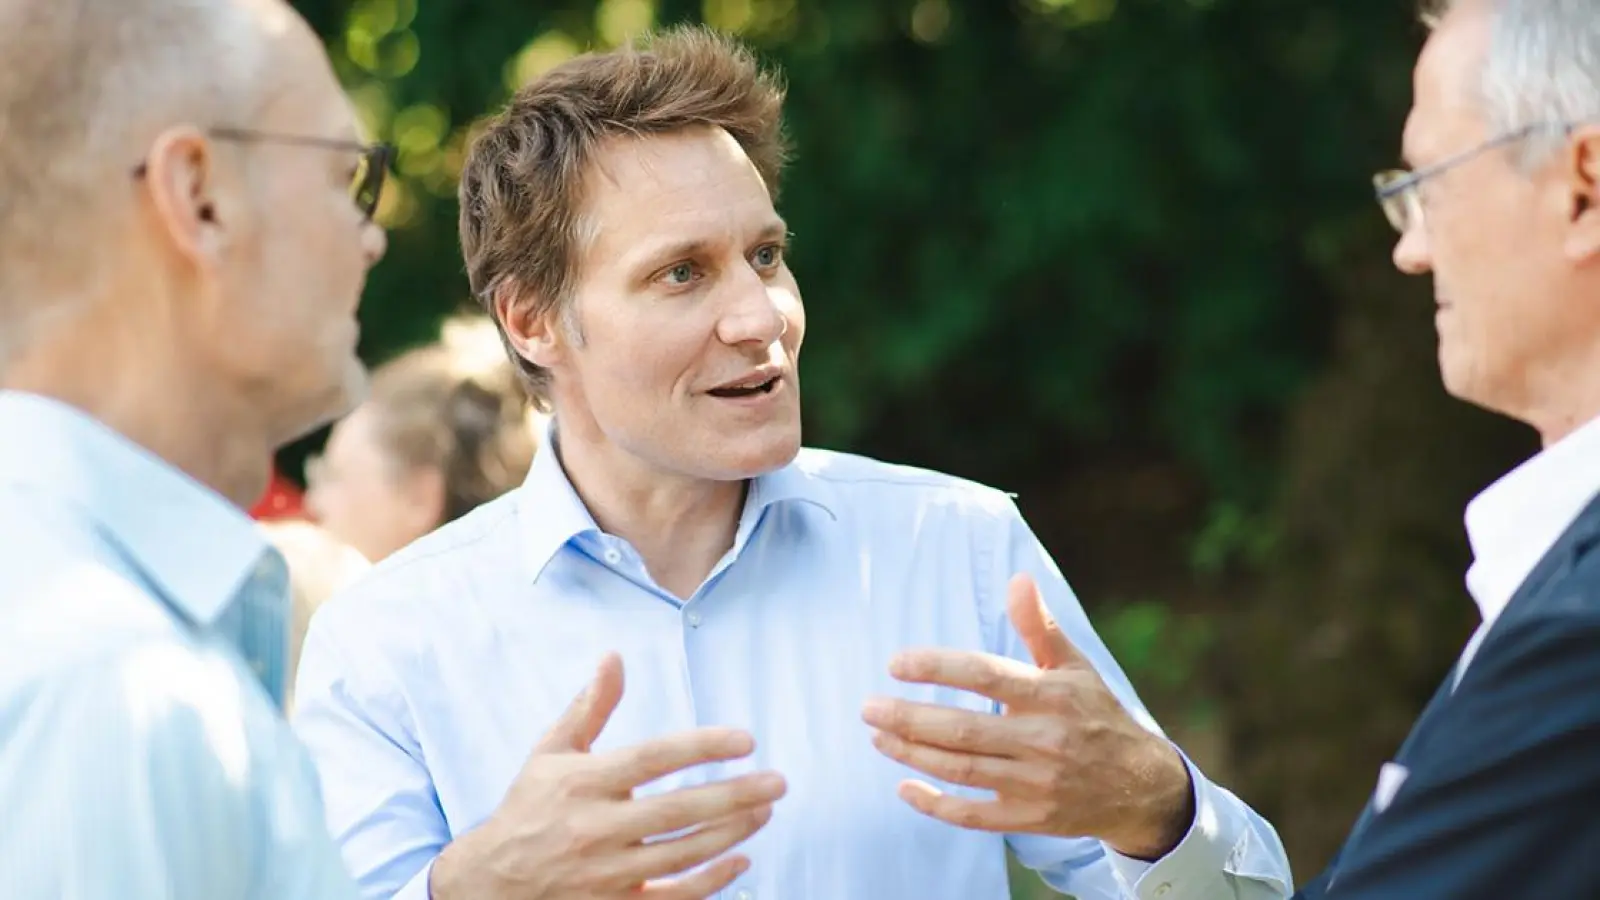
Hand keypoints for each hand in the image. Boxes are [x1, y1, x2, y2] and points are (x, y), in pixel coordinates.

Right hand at [431, 653, 785, 899]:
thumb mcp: (551, 752)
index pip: (652, 759)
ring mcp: (606, 873)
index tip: (746, 739)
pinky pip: (673, 897)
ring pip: (682, 854)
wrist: (490, 882)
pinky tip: (741, 860)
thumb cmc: (530, 807)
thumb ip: (590, 707)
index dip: (701, 746)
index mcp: (583, 782)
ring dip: (731, 833)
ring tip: (766, 811)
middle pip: (677, 810)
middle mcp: (595, 827)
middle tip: (778, 782)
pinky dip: (711, 882)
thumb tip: (614, 656)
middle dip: (734, 796)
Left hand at [862, 574, 1193, 859]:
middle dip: (908, 718)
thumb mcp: (1075, 666)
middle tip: (868, 707)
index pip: (984, 675)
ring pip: (961, 770)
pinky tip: (904, 786)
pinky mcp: (1030, 819)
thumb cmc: (1097, 715)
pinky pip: (973, 815)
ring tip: (877, 737)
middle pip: (963, 729)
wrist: (1141, 787)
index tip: (895, 664)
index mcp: (1051, 696)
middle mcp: (1043, 741)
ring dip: (912, 754)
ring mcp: (1036, 784)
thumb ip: (1039, 626)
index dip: (937, 667)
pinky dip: (934, 804)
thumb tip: (1017, 578)